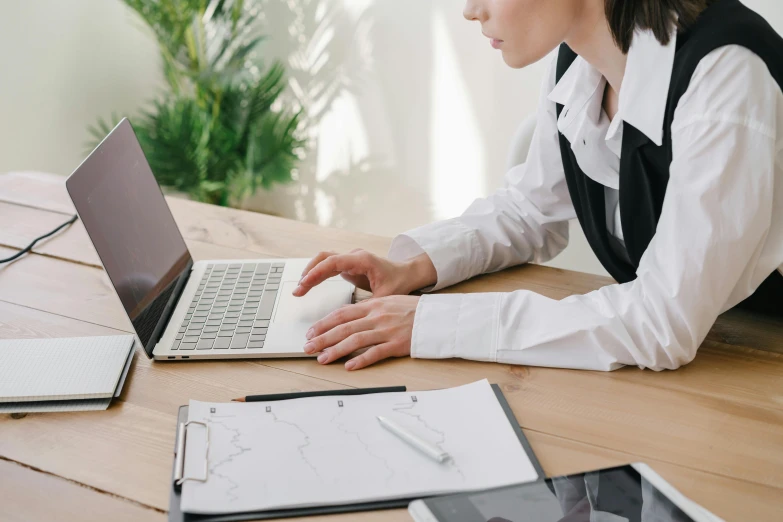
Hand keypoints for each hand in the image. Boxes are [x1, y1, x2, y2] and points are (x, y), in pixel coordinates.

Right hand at [292, 249, 435, 297]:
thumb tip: (354, 317)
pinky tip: (309, 285)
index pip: (333, 262)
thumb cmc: (399, 282)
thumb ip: (370, 304)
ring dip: (311, 273)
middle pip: (324, 259)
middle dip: (309, 273)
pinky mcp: (348, 266)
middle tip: (298, 290)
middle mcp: (354, 256)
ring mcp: (350, 260)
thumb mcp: (386, 296)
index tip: (305, 283)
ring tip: (300, 289)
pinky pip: (328, 267)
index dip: (317, 272)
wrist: (407, 273)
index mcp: (363, 260)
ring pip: (324, 261)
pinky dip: (317, 275)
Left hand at [303, 295, 418, 369]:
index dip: (324, 323)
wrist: (437, 317)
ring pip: (355, 340)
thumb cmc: (414, 311)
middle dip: (322, 338)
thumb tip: (349, 319)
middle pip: (344, 328)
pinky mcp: (397, 344)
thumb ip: (370, 310)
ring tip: (322, 359)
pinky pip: (375, 353)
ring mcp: (386, 331)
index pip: (342, 314)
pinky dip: (361, 359)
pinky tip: (349, 366)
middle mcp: (377, 317)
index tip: (311, 331)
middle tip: (307, 347)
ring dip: (336, 350)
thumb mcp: (390, 302)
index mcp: (374, 305)